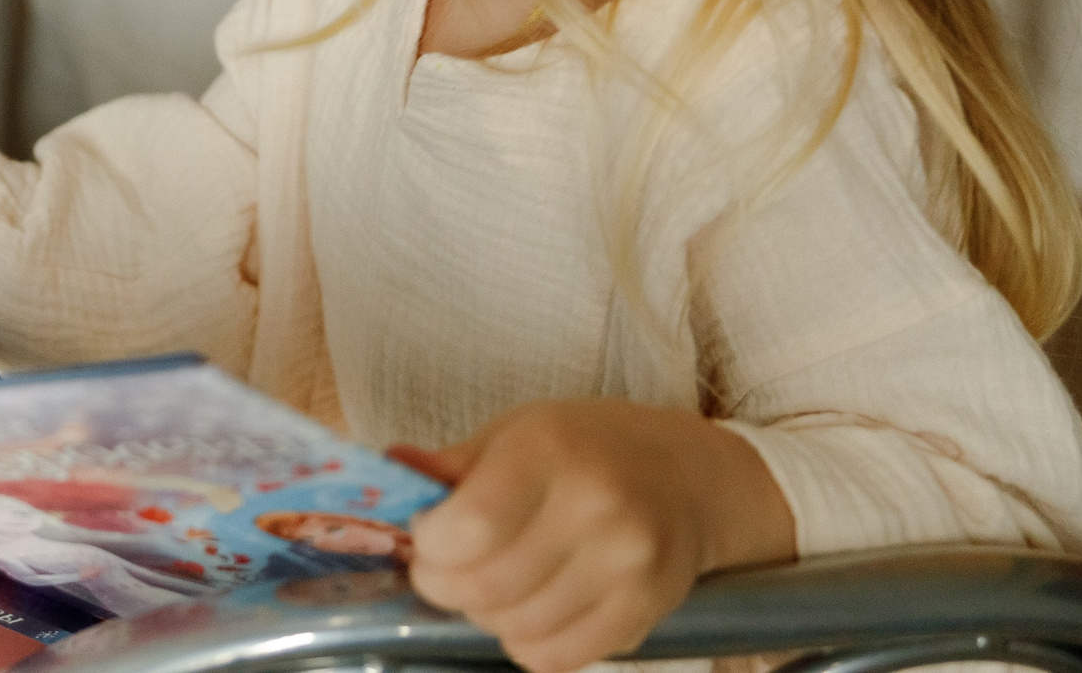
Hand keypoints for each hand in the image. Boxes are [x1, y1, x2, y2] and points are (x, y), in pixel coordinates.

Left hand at [392, 401, 793, 672]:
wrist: (691, 477)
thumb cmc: (587, 446)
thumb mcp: (517, 430)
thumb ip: (453, 463)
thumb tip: (390, 470)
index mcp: (549, 450)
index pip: (468, 528)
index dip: (429, 546)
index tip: (426, 537)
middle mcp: (596, 509)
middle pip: (487, 586)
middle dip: (444, 586)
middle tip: (443, 568)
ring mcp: (627, 567)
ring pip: (517, 629)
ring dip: (484, 615)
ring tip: (491, 583)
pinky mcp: (645, 613)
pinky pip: (558, 657)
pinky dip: (526, 643)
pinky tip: (527, 610)